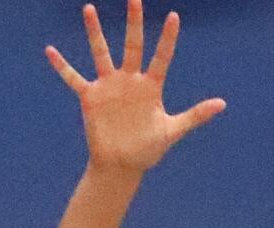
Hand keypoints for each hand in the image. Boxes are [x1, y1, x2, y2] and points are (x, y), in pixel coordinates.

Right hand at [45, 1, 225, 172]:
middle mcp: (130, 81)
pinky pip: (73, 78)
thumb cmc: (148, 149)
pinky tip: (50, 51)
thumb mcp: (172, 130)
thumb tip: (223, 103)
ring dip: (95, 32)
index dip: (168, 38)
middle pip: (132, 45)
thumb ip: (195, 115)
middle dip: (134, 22)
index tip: (174, 16)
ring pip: (101, 53)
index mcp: (151, 87)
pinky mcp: (90, 98)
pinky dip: (62, 66)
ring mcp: (109, 87)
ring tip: (90, 8)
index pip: (161, 57)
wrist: (122, 165)